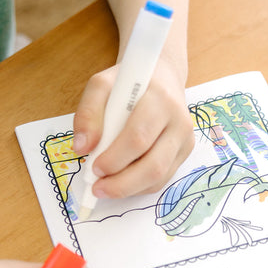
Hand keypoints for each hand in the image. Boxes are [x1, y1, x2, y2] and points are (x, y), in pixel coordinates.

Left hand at [72, 56, 193, 198]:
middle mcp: (179, 122)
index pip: (138, 137)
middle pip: (154, 165)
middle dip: (122, 183)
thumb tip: (82, 148)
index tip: (93, 167)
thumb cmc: (129, 83)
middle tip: (98, 188)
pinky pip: (162, 180)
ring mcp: (185, 140)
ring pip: (159, 178)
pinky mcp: (184, 153)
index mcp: (160, 100)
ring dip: (129, 189)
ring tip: (106, 188)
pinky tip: (122, 182)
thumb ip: (88, 113)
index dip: (115, 158)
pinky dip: (139, 187)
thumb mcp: (102, 85)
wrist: (161, 78)